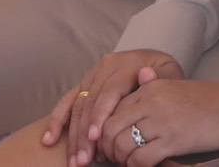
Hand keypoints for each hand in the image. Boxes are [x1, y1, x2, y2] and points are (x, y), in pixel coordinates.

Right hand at [41, 49, 183, 165]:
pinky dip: (57, 121)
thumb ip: (158, 80)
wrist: (156, 62)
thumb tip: (145, 76)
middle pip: (90, 102)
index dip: (101, 115)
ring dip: (73, 136)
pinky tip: (49, 140)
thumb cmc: (164, 76)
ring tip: (74, 160)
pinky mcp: (84, 84)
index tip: (96, 138)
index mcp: (126, 63)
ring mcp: (92, 75)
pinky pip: (67, 101)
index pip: (109, 91)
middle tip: (83, 160)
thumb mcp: (169, 75)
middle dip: (85, 134)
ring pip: (77, 106)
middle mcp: (106, 67)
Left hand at [100, 74, 218, 166]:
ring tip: (130, 163)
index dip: (105, 131)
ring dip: (122, 159)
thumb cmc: (211, 99)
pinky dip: (137, 166)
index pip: (113, 110)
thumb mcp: (178, 86)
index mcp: (151, 87)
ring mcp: (162, 120)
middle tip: (114, 158)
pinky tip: (145, 165)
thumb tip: (140, 76)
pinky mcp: (174, 139)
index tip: (109, 144)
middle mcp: (151, 101)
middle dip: (107, 148)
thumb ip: (154, 85)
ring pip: (121, 145)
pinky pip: (141, 158)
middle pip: (110, 128)